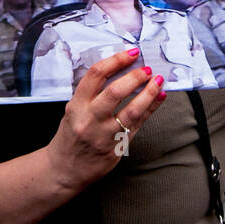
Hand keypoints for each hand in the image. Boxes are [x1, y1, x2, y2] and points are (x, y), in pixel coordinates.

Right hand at [46, 48, 166, 192]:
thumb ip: (92, 94)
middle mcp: (89, 119)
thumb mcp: (73, 111)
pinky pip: (138, 124)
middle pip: (115, 92)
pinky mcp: (117, 147)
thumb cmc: (70, 136)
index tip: (131, 53)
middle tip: (147, 69)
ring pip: (132, 111)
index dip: (116, 61)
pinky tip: (159, 98)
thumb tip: (120, 71)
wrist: (64, 170)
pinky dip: (151, 109)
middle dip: (135, 77)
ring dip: (148, 93)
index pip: (96, 75)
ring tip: (158, 81)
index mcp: (76, 105)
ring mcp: (104, 135)